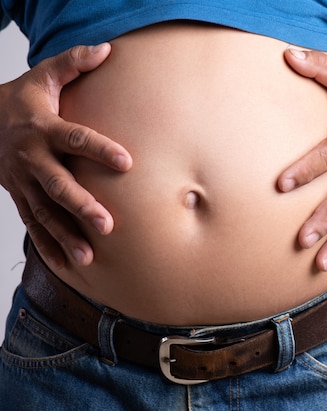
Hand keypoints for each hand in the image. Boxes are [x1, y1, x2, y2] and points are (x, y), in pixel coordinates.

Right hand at [0, 44, 131, 268]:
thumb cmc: (21, 99)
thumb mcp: (43, 77)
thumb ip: (73, 63)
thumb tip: (107, 49)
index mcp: (41, 128)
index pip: (74, 138)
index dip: (99, 148)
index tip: (127, 161)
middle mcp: (30, 158)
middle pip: (56, 184)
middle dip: (81, 205)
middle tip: (107, 223)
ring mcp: (21, 181)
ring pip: (43, 212)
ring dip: (65, 235)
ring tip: (89, 257)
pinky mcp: (18, 196)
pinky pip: (31, 224)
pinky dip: (46, 245)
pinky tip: (67, 264)